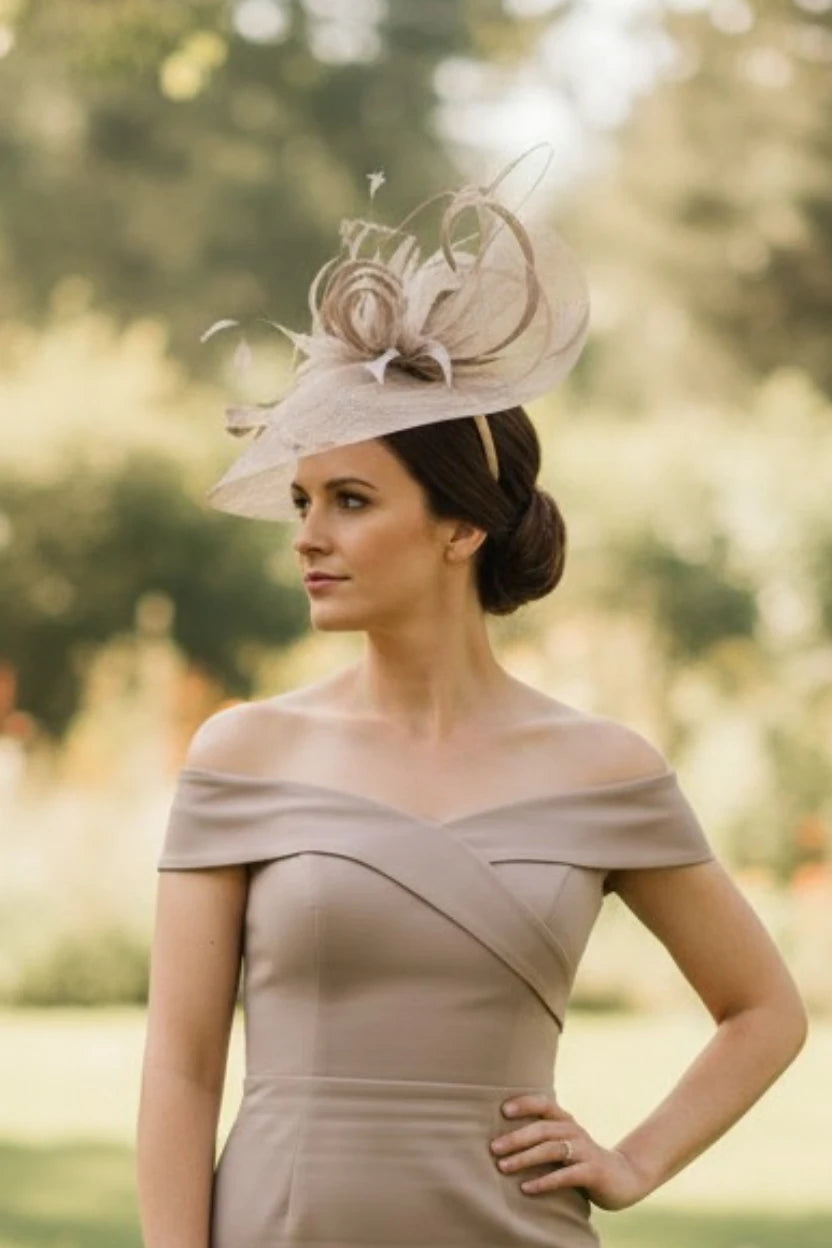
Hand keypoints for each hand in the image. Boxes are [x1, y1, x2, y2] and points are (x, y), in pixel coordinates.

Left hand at [489, 1093, 651, 1211]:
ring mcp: (585, 1150)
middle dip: (516, 1138)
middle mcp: (574, 1131)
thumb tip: (502, 1136)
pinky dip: (545, 1181)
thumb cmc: (582, 1159)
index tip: (503, 1110)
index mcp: (566, 1121)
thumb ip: (543, 1136)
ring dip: (525, 1158)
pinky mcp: (592, 1172)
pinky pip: (565, 1175)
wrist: (624, 1177)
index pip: (544, 1103)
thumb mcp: (564, 1142)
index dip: (525, 1103)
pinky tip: (527, 1188)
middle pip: (542, 1129)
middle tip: (493, 1148)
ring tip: (503, 1167)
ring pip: (551, 1149)